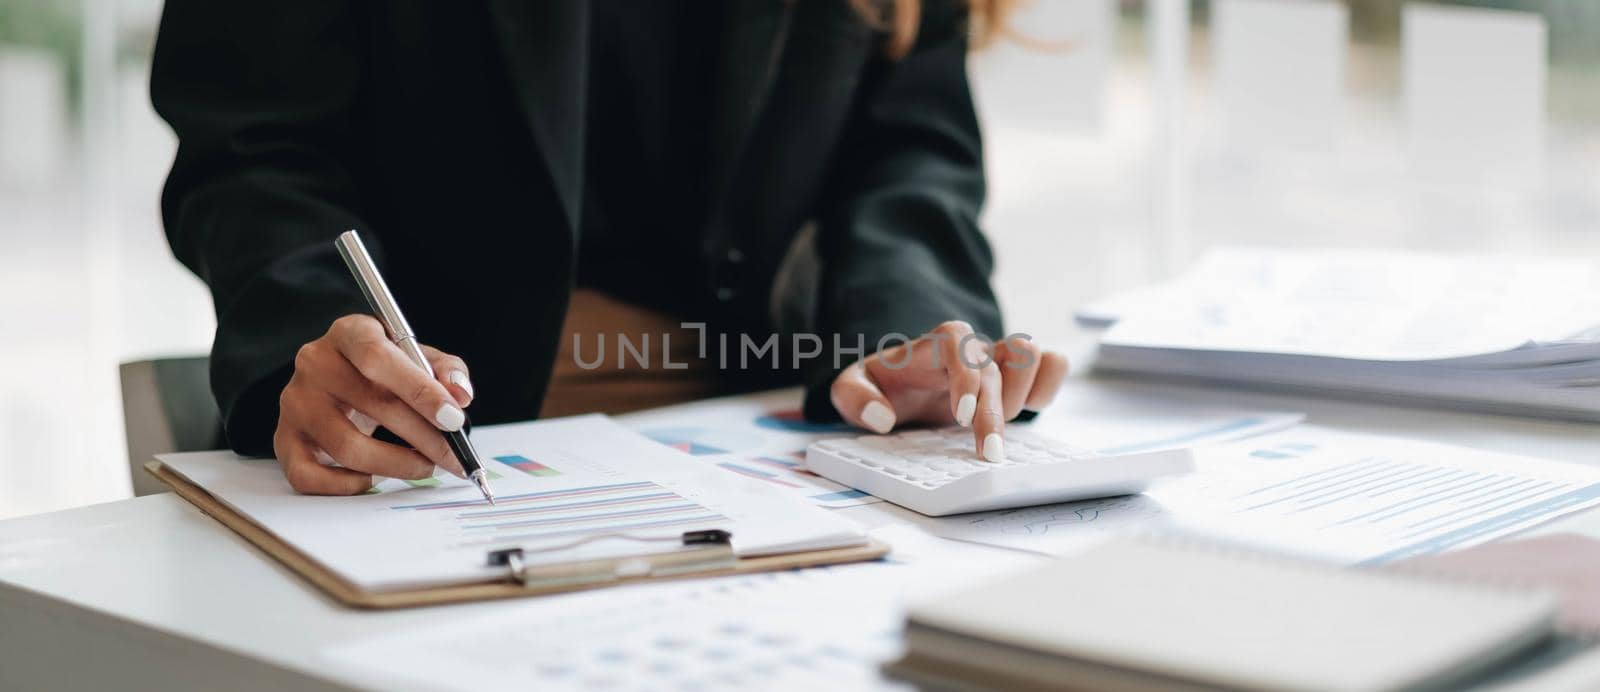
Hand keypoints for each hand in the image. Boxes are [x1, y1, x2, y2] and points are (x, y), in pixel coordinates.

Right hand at [274, 314, 475, 493]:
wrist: (335, 380)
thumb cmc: (381, 369)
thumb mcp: (415, 355)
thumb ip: (444, 370)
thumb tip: (460, 395)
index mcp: (349, 333)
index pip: (378, 358)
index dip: (419, 390)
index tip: (454, 418)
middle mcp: (314, 363)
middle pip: (371, 406)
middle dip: (424, 438)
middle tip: (453, 457)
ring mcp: (295, 403)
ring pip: (346, 447)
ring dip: (395, 465)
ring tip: (423, 466)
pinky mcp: (284, 439)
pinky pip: (310, 476)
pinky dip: (348, 485)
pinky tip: (374, 478)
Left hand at [829, 321, 1067, 461]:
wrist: (899, 385)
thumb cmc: (881, 386)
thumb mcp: (850, 388)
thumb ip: (854, 396)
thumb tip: (881, 417)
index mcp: (930, 348)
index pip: (956, 339)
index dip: (966, 374)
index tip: (962, 415)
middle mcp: (968, 350)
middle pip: (998, 362)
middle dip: (996, 411)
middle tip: (987, 452)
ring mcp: (995, 361)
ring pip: (1031, 354)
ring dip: (1024, 394)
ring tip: (1003, 426)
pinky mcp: (1016, 379)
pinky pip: (1050, 365)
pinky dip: (1048, 386)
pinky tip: (1027, 412)